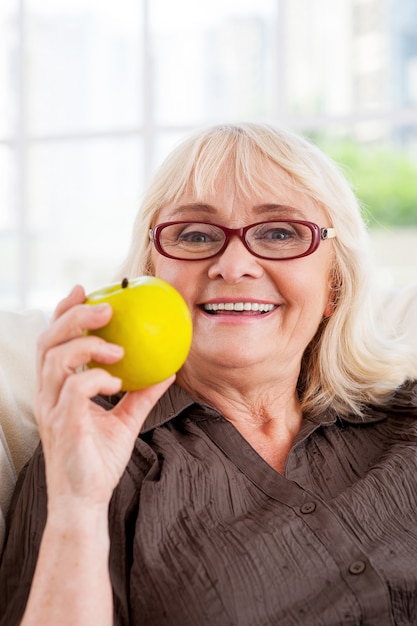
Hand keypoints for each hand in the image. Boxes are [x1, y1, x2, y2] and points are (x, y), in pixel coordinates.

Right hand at [35, 285, 173, 513]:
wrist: (85, 502)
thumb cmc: (98, 461)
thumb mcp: (125, 420)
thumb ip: (142, 394)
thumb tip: (167, 370)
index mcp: (57, 389)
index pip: (53, 341)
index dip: (64, 312)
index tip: (84, 290)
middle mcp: (49, 395)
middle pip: (48, 342)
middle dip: (73, 317)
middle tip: (104, 308)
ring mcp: (53, 409)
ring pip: (57, 360)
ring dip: (89, 346)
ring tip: (117, 348)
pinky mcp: (63, 425)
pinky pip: (75, 389)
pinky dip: (96, 378)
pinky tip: (115, 382)